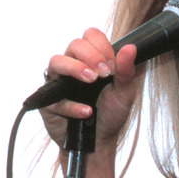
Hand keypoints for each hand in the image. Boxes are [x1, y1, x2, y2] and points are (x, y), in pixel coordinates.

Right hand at [39, 27, 138, 154]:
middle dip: (91, 56)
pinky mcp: (48, 101)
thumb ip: (126, 71)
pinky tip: (86, 112)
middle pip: (74, 45)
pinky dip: (72, 105)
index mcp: (91, 60)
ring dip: (75, 68)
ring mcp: (58, 82)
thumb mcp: (125, 93)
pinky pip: (53, 97)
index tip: (114, 65)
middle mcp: (73, 66)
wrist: (100, 141)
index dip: (102, 46)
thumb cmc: (110, 113)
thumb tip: (130, 48)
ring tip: (91, 80)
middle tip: (105, 74)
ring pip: (56, 62)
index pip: (91, 36)